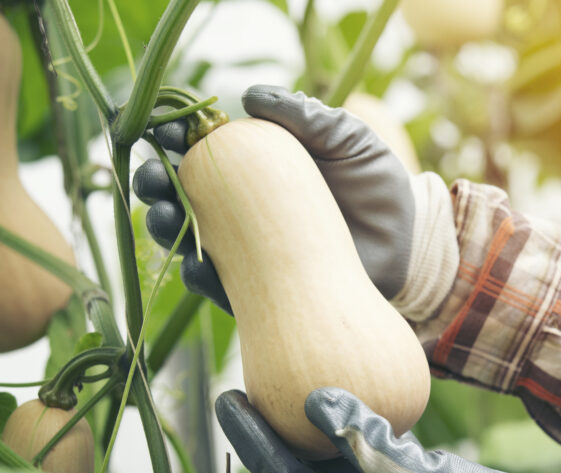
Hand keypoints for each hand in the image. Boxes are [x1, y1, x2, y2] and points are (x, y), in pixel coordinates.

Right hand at [132, 84, 416, 312]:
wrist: (408, 242)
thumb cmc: (377, 183)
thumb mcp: (347, 139)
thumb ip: (305, 116)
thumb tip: (250, 95)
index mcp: (258, 167)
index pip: (205, 151)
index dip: (178, 140)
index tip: (170, 134)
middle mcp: (245, 209)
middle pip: (182, 194)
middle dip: (156, 185)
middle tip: (152, 179)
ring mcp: (251, 250)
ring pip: (191, 240)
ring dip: (167, 228)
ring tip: (164, 217)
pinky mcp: (263, 290)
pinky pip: (221, 287)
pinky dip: (202, 276)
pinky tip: (196, 265)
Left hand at [217, 387, 548, 472]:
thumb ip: (361, 439)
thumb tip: (314, 399)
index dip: (252, 437)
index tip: (230, 396)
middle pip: (299, 463)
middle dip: (272, 426)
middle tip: (248, 381)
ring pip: (333, 453)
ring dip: (312, 419)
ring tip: (289, 375)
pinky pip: (370, 444)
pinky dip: (357, 416)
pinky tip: (352, 382)